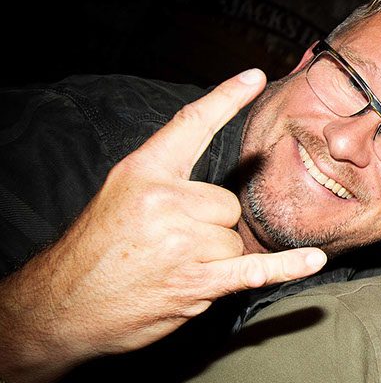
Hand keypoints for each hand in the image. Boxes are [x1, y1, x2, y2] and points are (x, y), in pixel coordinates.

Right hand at [0, 69, 326, 382]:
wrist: (64, 306)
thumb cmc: (96, 250)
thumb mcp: (119, 196)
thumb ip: (166, 183)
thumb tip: (218, 193)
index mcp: (144, 171)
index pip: (191, 124)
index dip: (225, 99)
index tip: (254, 77)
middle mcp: (165, 201)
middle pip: (227, 205)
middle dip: (211, 228)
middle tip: (171, 245)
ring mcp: (182, 243)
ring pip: (235, 241)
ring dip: (216, 260)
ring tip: (174, 268)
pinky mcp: (196, 281)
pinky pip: (253, 270)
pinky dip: (285, 268)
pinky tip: (314, 260)